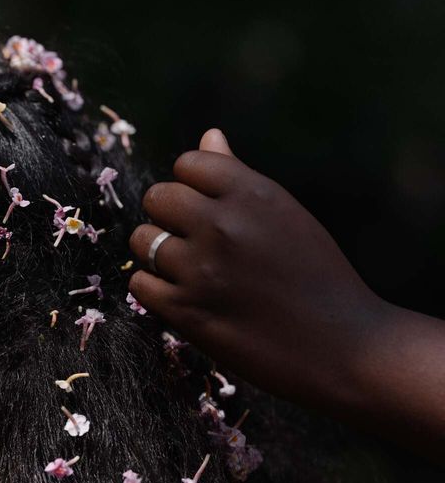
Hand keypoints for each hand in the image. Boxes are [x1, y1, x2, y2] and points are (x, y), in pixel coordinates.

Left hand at [127, 130, 387, 409]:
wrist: (342, 347)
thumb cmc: (318, 278)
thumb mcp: (287, 215)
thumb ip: (239, 177)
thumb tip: (208, 135)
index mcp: (252, 193)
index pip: (188, 164)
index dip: (191, 186)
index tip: (206, 209)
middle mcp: (222, 224)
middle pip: (157, 198)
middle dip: (168, 217)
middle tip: (192, 242)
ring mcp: (200, 268)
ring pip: (142, 240)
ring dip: (157, 253)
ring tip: (188, 271)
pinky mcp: (186, 311)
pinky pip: (139, 283)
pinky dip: (153, 289)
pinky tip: (180, 296)